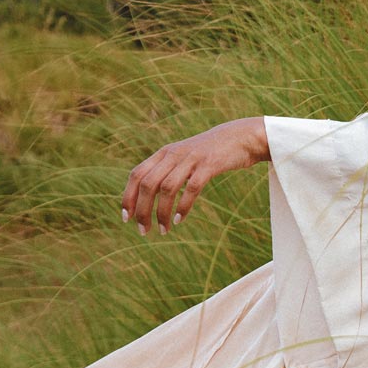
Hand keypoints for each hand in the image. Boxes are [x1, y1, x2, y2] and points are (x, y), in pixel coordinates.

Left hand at [120, 117, 269, 236]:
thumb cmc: (210, 153)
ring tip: (163, 230)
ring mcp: (191, 159)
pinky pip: (191, 188)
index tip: (126, 218)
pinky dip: (183, 206)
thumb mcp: (184, 157)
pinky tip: (179, 220)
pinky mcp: (209, 165)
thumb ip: (167, 170)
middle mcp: (173, 154)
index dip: (128, 196)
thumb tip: (148, 193)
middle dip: (142, 210)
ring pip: (167, 188)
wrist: (241, 137)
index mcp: (164, 153)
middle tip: (144, 231)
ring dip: (162, 213)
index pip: (136, 174)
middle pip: (148, 184)